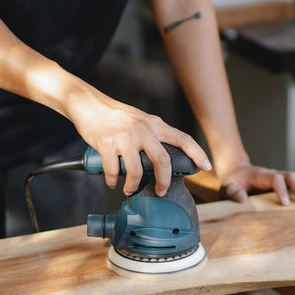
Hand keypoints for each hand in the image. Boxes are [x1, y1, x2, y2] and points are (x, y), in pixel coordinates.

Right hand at [67, 87, 210, 195]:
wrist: (87, 104)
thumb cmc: (113, 115)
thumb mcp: (139, 120)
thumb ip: (152, 135)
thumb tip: (161, 159)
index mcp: (154, 124)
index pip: (182, 138)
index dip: (197, 153)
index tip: (206, 166)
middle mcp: (143, 129)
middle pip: (162, 161)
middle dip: (163, 182)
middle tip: (161, 191)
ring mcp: (125, 136)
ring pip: (136, 171)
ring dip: (132, 186)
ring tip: (129, 189)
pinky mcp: (107, 143)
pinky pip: (113, 170)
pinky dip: (113, 180)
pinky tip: (112, 181)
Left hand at [218, 161, 294, 204]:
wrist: (235, 170)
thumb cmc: (232, 180)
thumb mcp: (228, 186)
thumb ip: (233, 192)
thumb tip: (243, 200)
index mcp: (260, 175)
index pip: (275, 179)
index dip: (281, 189)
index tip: (285, 203)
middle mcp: (272, 173)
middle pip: (289, 176)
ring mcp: (278, 175)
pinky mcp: (282, 180)